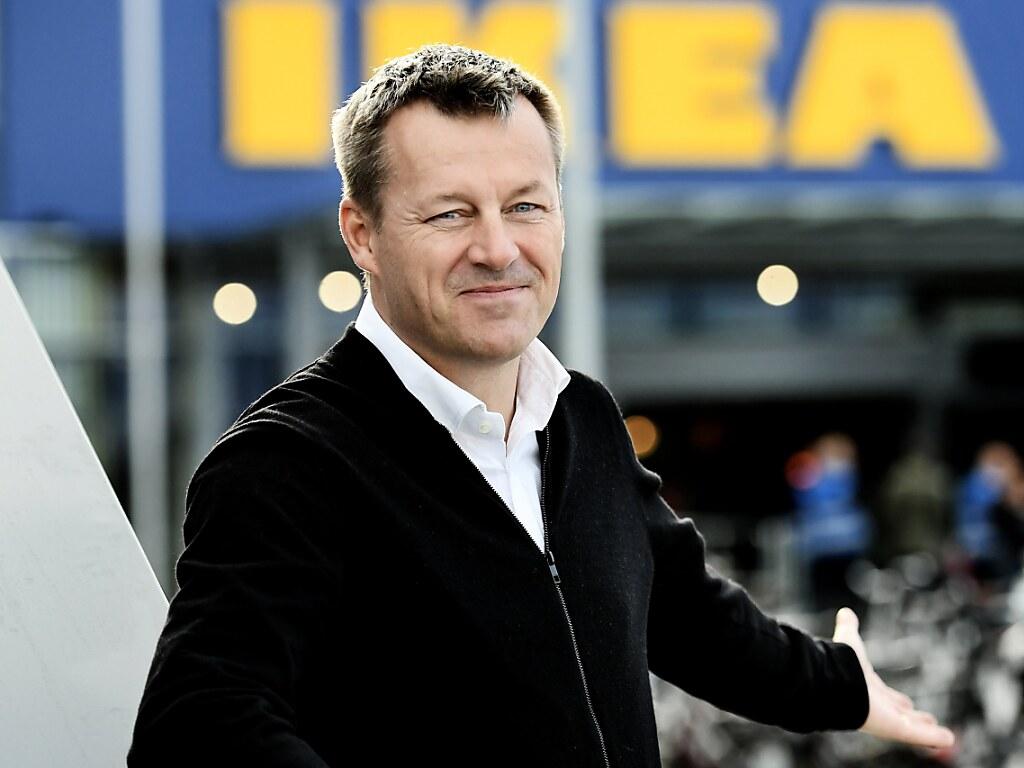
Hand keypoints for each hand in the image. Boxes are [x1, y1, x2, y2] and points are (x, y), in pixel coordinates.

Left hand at [832, 607, 954, 749]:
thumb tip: (845, 612)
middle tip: (929, 719)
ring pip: (912, 727)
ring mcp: (886, 719)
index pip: (886, 696)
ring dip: (928, 731)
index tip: (907, 704)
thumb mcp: (849, 640)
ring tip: (946, 737)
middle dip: (914, 718)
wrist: (832, 680)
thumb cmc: (840, 662)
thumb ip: (849, 628)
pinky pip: (917, 735)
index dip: (896, 700)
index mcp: (867, 687)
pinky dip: (934, 737)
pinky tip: (950, 739)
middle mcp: (877, 705)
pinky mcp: (894, 727)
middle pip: (900, 715)